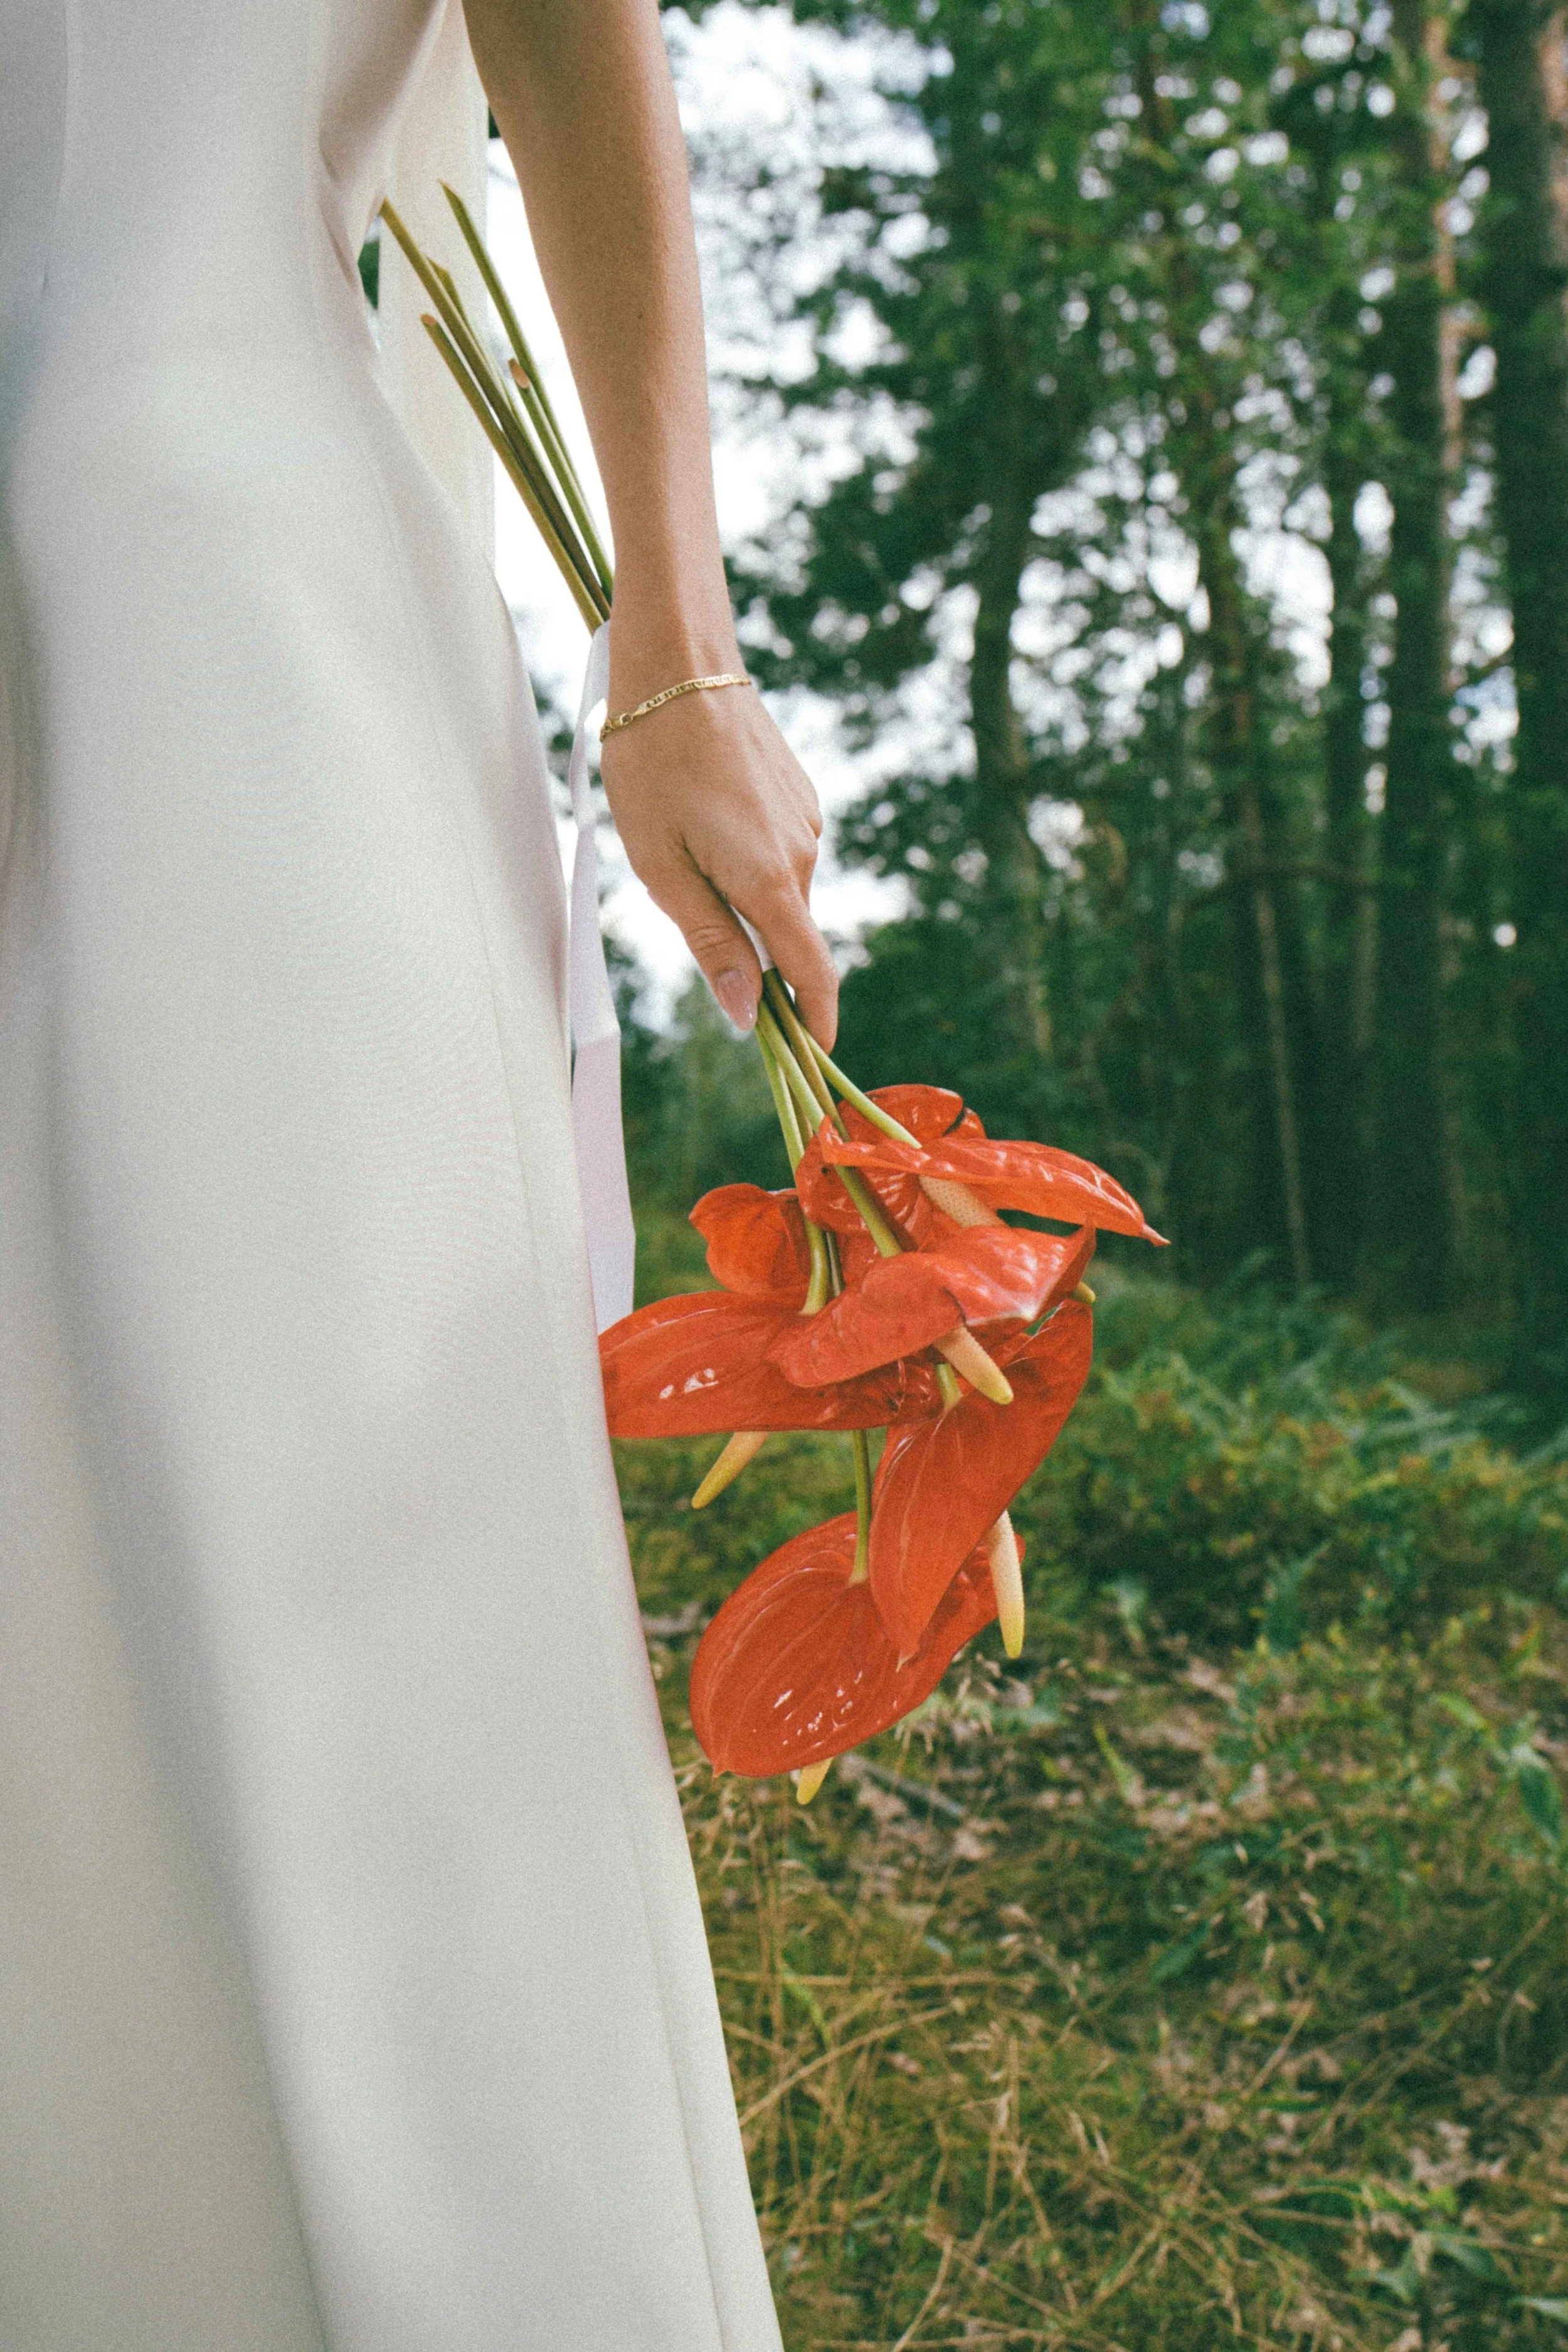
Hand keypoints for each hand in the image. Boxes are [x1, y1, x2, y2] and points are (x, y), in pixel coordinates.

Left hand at [598, 680, 839, 1048]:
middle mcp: (804, 855)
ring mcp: (807, 821)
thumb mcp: (661, 866)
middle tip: (676, 888)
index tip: (814, 1060)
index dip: (816, 1023)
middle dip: (743, 940)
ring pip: (775, 889)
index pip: (811, 974)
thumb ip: (710, 942)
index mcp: (770, 880)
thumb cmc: (652, 765)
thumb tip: (748, 1015)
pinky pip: (776, 851)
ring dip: (735, 889)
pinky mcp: (801, 796)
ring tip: (678, 835)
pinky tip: (701, 811)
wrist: (679, 665)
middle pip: (783, 932)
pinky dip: (744, 855)